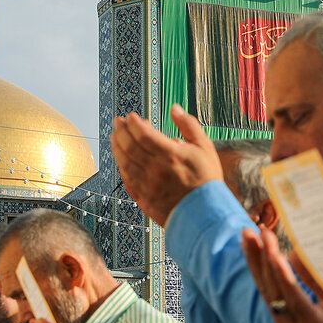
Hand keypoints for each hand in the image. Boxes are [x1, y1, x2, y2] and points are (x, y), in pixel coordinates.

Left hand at [110, 104, 222, 226]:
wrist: (206, 214)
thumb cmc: (207, 180)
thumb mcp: (205, 147)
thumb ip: (189, 125)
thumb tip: (175, 109)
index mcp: (170, 154)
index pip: (143, 133)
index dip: (134, 123)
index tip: (131, 116)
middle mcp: (155, 169)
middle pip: (129, 146)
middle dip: (121, 131)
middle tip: (119, 122)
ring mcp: (147, 185)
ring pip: (124, 162)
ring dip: (116, 147)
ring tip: (115, 137)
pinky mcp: (144, 198)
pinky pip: (126, 179)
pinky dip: (121, 166)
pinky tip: (121, 159)